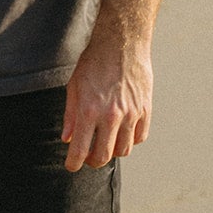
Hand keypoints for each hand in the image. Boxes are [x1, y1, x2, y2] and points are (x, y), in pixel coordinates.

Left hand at [61, 33, 152, 170]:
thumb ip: (71, 115)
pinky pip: (139, 137)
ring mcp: (131, 114)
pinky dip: (130, 141)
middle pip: (104, 156)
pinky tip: (121, 134)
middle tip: (88, 157)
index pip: (81, 149)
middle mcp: (111, 116)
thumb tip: (67, 139)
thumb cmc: (94, 64)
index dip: (74, 163)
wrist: (121, 45)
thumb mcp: (74, 87)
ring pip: (124, 150)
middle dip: (93, 161)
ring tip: (104, 144)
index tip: (71, 167)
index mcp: (89, 110)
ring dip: (112, 152)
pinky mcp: (145, 110)